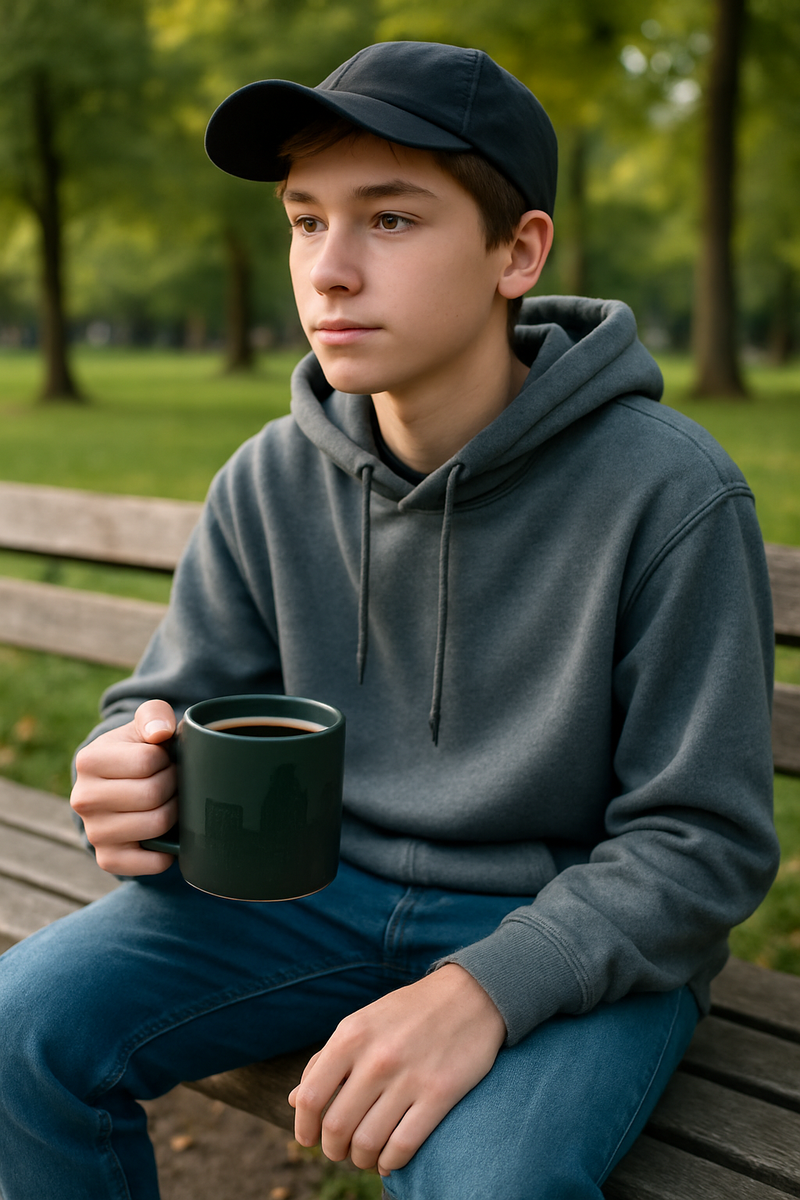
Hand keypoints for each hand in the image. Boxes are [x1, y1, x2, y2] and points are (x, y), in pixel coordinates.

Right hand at [70, 699, 177, 875]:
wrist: (124, 785)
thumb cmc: (141, 749)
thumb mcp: (147, 723)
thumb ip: (154, 715)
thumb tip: (159, 733)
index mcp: (89, 760)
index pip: (147, 761)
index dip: (167, 759)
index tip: (164, 760)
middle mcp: (82, 798)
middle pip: (152, 794)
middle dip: (173, 785)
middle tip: (171, 782)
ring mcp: (94, 832)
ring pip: (155, 825)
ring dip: (174, 813)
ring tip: (169, 801)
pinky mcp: (108, 859)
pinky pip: (151, 862)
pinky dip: (169, 850)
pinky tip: (167, 834)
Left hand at [289, 963, 506, 1176]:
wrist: (470, 994)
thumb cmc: (409, 1012)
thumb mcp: (362, 1023)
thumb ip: (327, 1060)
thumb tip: (294, 1100)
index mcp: (351, 1035)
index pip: (310, 1097)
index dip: (303, 1127)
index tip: (309, 1139)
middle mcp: (376, 1057)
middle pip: (336, 1127)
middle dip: (333, 1149)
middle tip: (341, 1150)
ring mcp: (409, 1077)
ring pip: (367, 1143)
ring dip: (361, 1159)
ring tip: (365, 1155)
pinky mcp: (439, 1094)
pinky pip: (403, 1147)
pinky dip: (390, 1163)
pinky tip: (390, 1159)